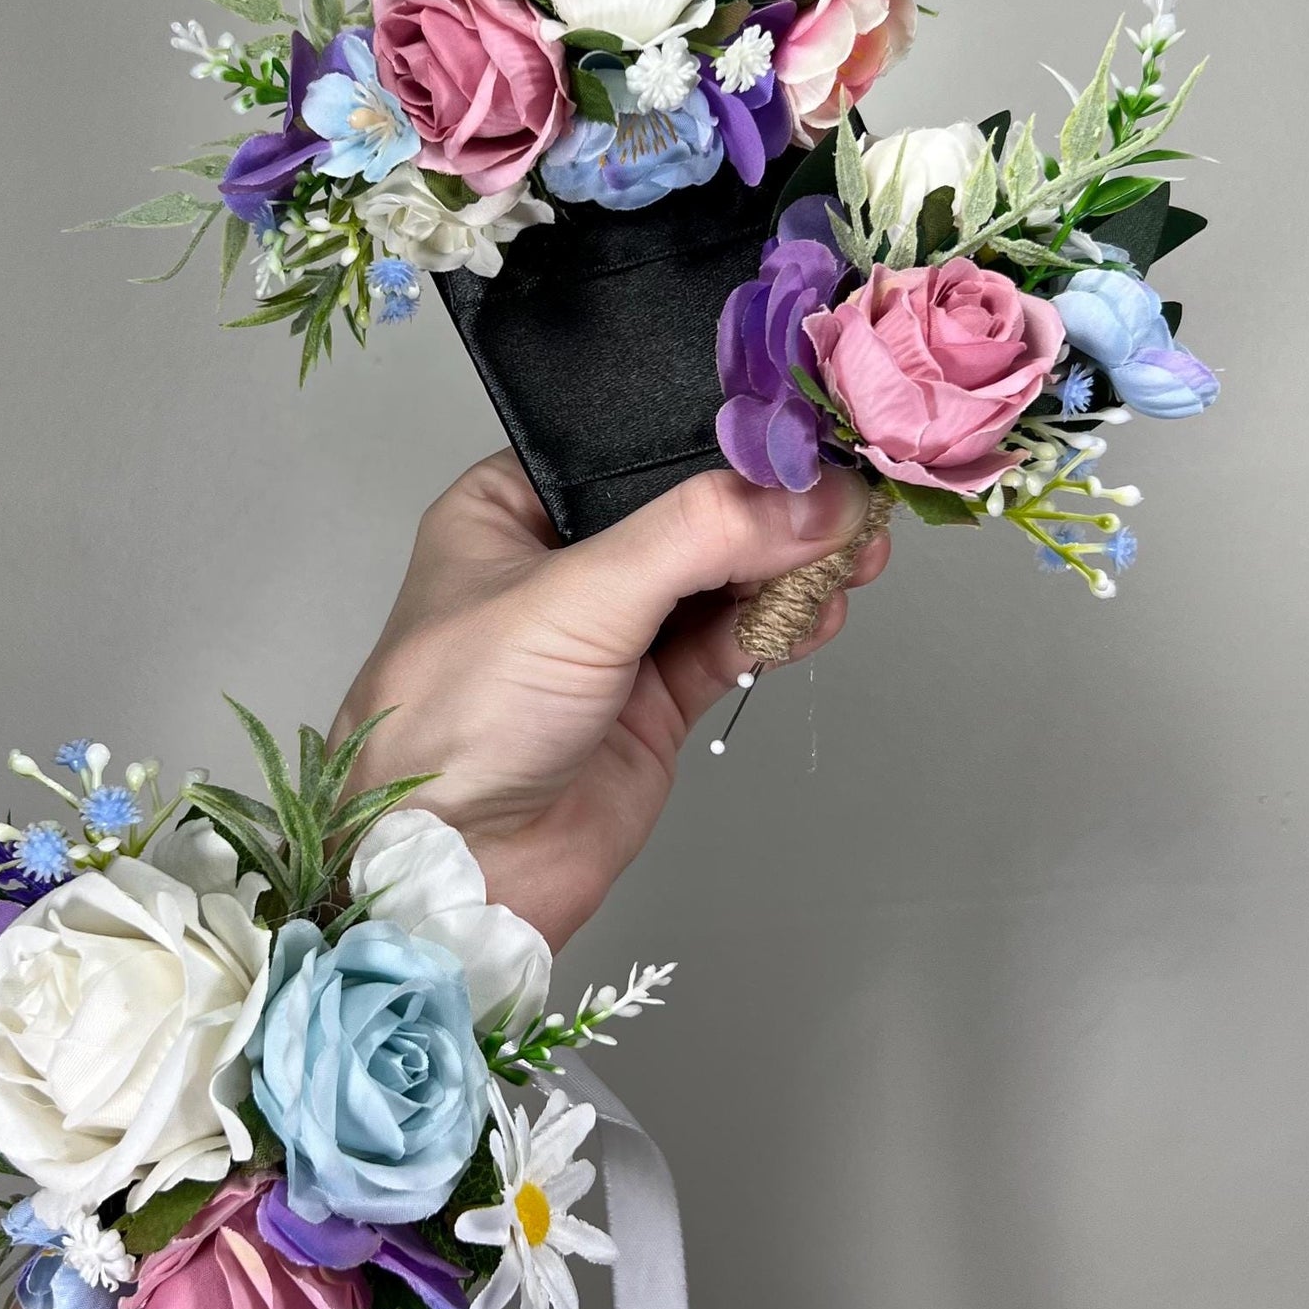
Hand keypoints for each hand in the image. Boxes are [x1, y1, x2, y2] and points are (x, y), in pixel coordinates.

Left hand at [333, 452, 888, 949]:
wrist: (454, 876)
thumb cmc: (456, 722)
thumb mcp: (576, 598)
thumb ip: (701, 536)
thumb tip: (815, 494)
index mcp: (510, 506)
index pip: (634, 449)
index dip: (719, 438)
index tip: (806, 432)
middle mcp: (562, 563)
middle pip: (691, 513)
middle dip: (771, 507)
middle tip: (851, 498)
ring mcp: (611, 636)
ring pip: (722, 579)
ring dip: (788, 568)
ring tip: (855, 556)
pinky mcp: (651, 701)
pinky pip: (731, 644)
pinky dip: (779, 627)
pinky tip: (819, 612)